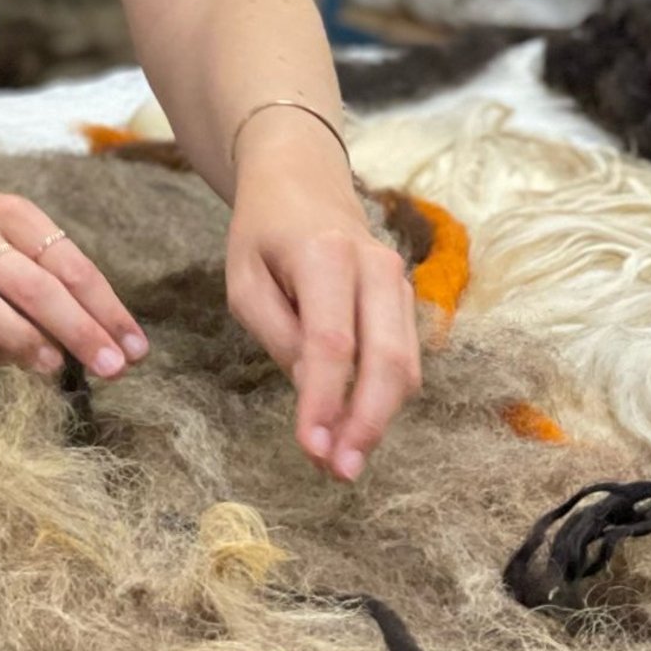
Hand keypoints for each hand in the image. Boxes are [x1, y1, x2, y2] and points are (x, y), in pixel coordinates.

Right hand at [0, 143, 149, 379]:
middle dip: (81, 330)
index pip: (68, 261)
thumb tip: (81, 324)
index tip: (134, 344)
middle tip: (114, 366)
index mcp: (3, 212)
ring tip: (55, 369)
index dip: (105, 306)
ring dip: (28, 342)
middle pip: (36, 286)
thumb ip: (33, 266)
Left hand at [224, 108, 419, 480]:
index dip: (324, 399)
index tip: (311, 447)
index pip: (331, 341)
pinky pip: (405, 359)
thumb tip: (312, 388)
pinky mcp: (405, 300)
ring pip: (406, 365)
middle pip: (387, 358)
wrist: (304, 179)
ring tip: (343, 463)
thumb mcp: (244, 277)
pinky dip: (385, 400)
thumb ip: (277, 331)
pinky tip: (356, 428)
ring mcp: (398, 283)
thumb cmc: (264, 231)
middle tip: (339, 471)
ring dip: (379, 419)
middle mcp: (375, 267)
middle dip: (367, 422)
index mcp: (326, 255)